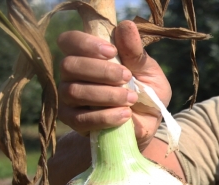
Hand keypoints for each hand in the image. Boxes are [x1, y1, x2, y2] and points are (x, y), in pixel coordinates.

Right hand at [57, 20, 169, 150]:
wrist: (147, 124)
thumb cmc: (146, 93)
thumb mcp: (148, 71)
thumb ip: (135, 52)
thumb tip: (126, 26)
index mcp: (88, 55)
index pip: (69, 41)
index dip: (86, 44)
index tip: (111, 51)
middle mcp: (73, 74)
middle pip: (69, 65)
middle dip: (101, 71)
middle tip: (127, 77)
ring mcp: (69, 98)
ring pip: (74, 91)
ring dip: (107, 94)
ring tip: (131, 98)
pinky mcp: (73, 121)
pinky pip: (81, 118)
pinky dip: (105, 116)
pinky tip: (125, 115)